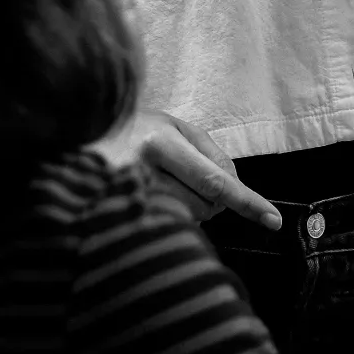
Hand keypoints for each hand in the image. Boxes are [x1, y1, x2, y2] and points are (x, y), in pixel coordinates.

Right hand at [113, 110, 281, 229]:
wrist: (80, 131)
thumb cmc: (133, 127)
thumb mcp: (174, 126)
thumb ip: (211, 154)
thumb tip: (234, 190)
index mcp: (158, 144)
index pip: (214, 181)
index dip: (247, 202)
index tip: (273, 220)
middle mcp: (141, 172)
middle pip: (203, 206)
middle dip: (209, 199)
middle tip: (183, 176)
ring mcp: (125, 198)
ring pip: (185, 220)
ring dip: (185, 208)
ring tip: (158, 182)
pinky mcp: (114, 218)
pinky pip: (163, 227)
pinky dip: (166, 216)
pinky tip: (148, 197)